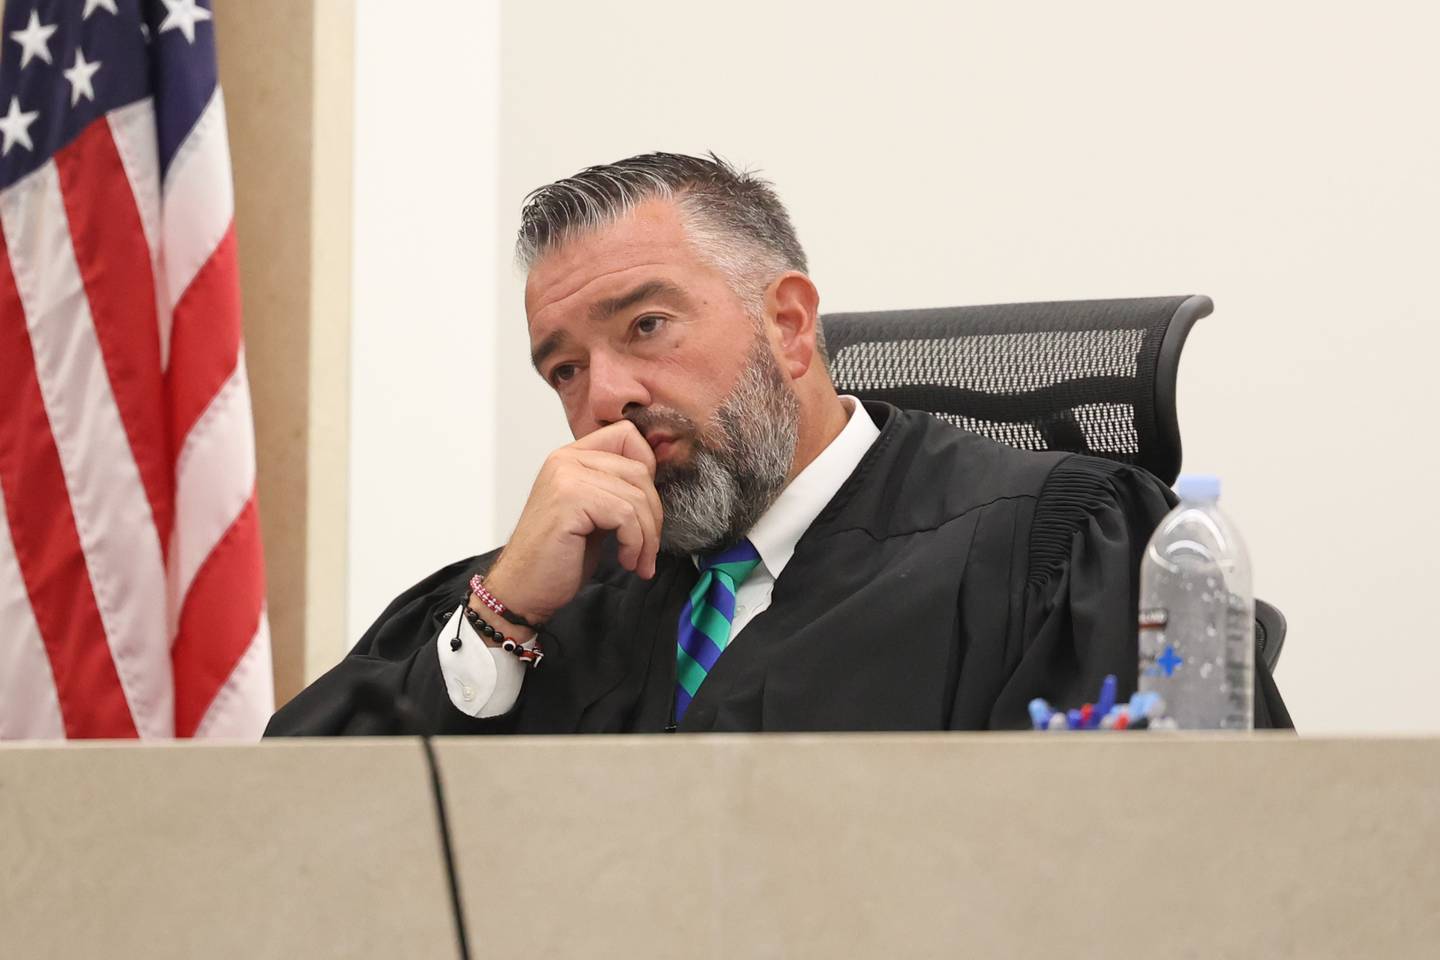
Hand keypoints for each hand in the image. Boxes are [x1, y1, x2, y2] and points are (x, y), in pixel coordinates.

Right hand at [482, 420, 662, 621]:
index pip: (627, 435)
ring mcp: (566, 477)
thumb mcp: (594, 513)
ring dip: (647, 536)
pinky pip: (626, 515)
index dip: (648, 468)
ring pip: (636, 496)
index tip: (646, 506)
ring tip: (637, 560)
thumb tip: (654, 482)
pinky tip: (626, 560)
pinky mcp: (570, 500)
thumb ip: (615, 490)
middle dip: (653, 513)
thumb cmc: (558, 557)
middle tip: (648, 547)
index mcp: (571, 457)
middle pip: (639, 469)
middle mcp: (565, 460)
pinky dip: (635, 543)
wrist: (524, 590)